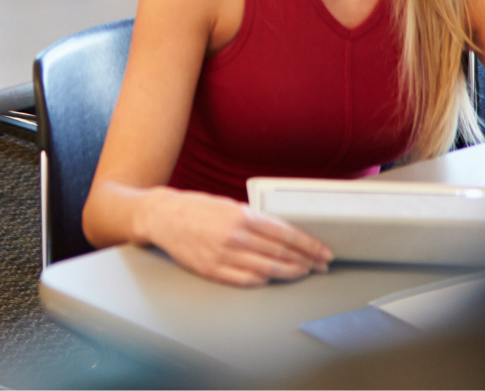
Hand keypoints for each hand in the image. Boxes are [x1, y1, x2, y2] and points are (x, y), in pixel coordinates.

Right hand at [139, 187, 331, 286]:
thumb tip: (283, 232)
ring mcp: (223, 256)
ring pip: (267, 270)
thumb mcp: (229, 204)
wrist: (163, 217)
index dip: (308, 245)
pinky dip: (264, 280)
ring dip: (290, 272)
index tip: (322, 251)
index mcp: (241, 216)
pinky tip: (274, 278)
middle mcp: (235, 236)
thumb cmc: (196, 208)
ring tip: (303, 272)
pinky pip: (246, 280)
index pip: (285, 234)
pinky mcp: (213, 270)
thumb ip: (254, 218)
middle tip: (320, 265)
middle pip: (280, 253)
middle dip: (305, 260)